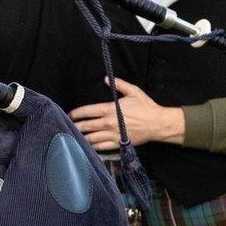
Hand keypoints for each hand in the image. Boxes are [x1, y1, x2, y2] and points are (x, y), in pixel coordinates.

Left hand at [68, 77, 184, 150]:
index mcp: (110, 109)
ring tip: (74, 137)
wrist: (158, 124)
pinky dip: (92, 147)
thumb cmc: (146, 107)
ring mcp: (113, 134)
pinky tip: (86, 146)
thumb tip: (106, 79)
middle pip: (86, 126)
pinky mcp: (119, 143)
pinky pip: (102, 147)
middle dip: (75, 126)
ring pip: (92, 138)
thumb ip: (119, 84)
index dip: (76, 113)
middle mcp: (109, 123)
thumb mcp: (134, 92)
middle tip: (67, 126)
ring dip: (81, 138)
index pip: (88, 111)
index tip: (70, 114)